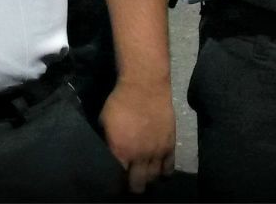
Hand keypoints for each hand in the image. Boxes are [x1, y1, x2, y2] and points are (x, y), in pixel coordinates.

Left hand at [99, 78, 175, 193]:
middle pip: (138, 183)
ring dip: (149, 180)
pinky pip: (169, 167)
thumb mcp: (104, 122)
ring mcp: (157, 152)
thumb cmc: (120, 102)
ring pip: (154, 177)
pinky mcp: (170, 146)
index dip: (117, 182)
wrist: (145, 88)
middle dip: (134, 187)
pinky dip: (165, 173)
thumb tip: (110, 150)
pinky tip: (161, 174)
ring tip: (146, 180)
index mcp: (121, 151)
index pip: (119, 177)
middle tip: (132, 186)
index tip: (115, 182)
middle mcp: (140, 157)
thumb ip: (109, 140)